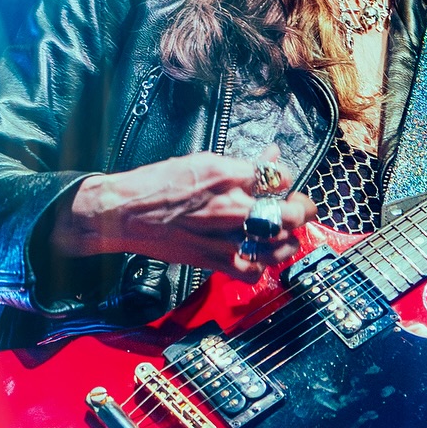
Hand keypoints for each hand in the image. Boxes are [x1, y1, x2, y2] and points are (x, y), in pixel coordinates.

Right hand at [52, 154, 316, 279]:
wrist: (125, 213)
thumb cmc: (159, 184)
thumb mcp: (203, 162)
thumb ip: (241, 165)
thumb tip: (271, 156)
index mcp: (228, 175)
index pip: (279, 176)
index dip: (286, 180)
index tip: (282, 184)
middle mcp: (231, 206)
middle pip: (288, 213)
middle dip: (302, 210)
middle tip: (300, 209)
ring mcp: (224, 236)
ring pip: (277, 245)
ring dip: (290, 240)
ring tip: (289, 236)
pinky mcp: (213, 260)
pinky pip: (251, 270)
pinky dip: (261, 267)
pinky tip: (260, 258)